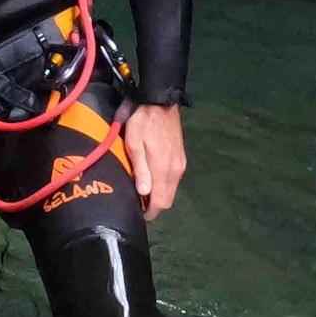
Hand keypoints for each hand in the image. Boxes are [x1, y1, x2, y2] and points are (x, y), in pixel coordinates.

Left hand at [121, 104, 185, 220]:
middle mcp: (176, 170)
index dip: (150, 212)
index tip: (138, 214)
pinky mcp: (181, 158)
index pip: (161, 201)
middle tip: (138, 205)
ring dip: (160, 195)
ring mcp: (180, 164)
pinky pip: (174, 180)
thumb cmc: (142, 122)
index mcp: (164, 169)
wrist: (160, 102)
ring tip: (143, 192)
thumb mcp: (134, 143)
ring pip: (172, 190)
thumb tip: (144, 193)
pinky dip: (164, 185)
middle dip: (155, 206)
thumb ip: (140, 169)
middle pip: (168, 199)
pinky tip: (152, 180)